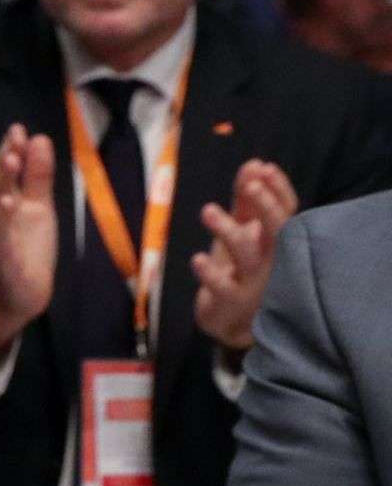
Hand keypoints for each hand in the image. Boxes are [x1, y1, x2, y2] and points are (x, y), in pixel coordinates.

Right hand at [0, 124, 56, 360]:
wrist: (20, 293)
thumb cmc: (27, 247)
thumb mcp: (38, 207)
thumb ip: (38, 176)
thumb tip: (39, 139)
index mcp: (2, 202)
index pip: (3, 172)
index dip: (9, 150)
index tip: (18, 129)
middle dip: (4, 160)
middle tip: (14, 137)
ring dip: (2, 183)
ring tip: (11, 161)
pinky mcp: (2, 257)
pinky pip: (0, 237)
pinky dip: (2, 220)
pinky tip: (8, 204)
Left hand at [192, 159, 297, 351]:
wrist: (231, 320)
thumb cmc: (240, 268)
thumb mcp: (244, 231)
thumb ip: (248, 200)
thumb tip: (254, 164)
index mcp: (276, 240)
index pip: (287, 211)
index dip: (278, 190)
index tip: (264, 168)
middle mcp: (272, 260)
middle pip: (278, 230)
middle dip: (266, 206)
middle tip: (251, 186)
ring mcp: (253, 282)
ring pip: (248, 255)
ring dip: (228, 231)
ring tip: (208, 210)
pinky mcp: (231, 301)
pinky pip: (223, 286)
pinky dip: (210, 272)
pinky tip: (198, 258)